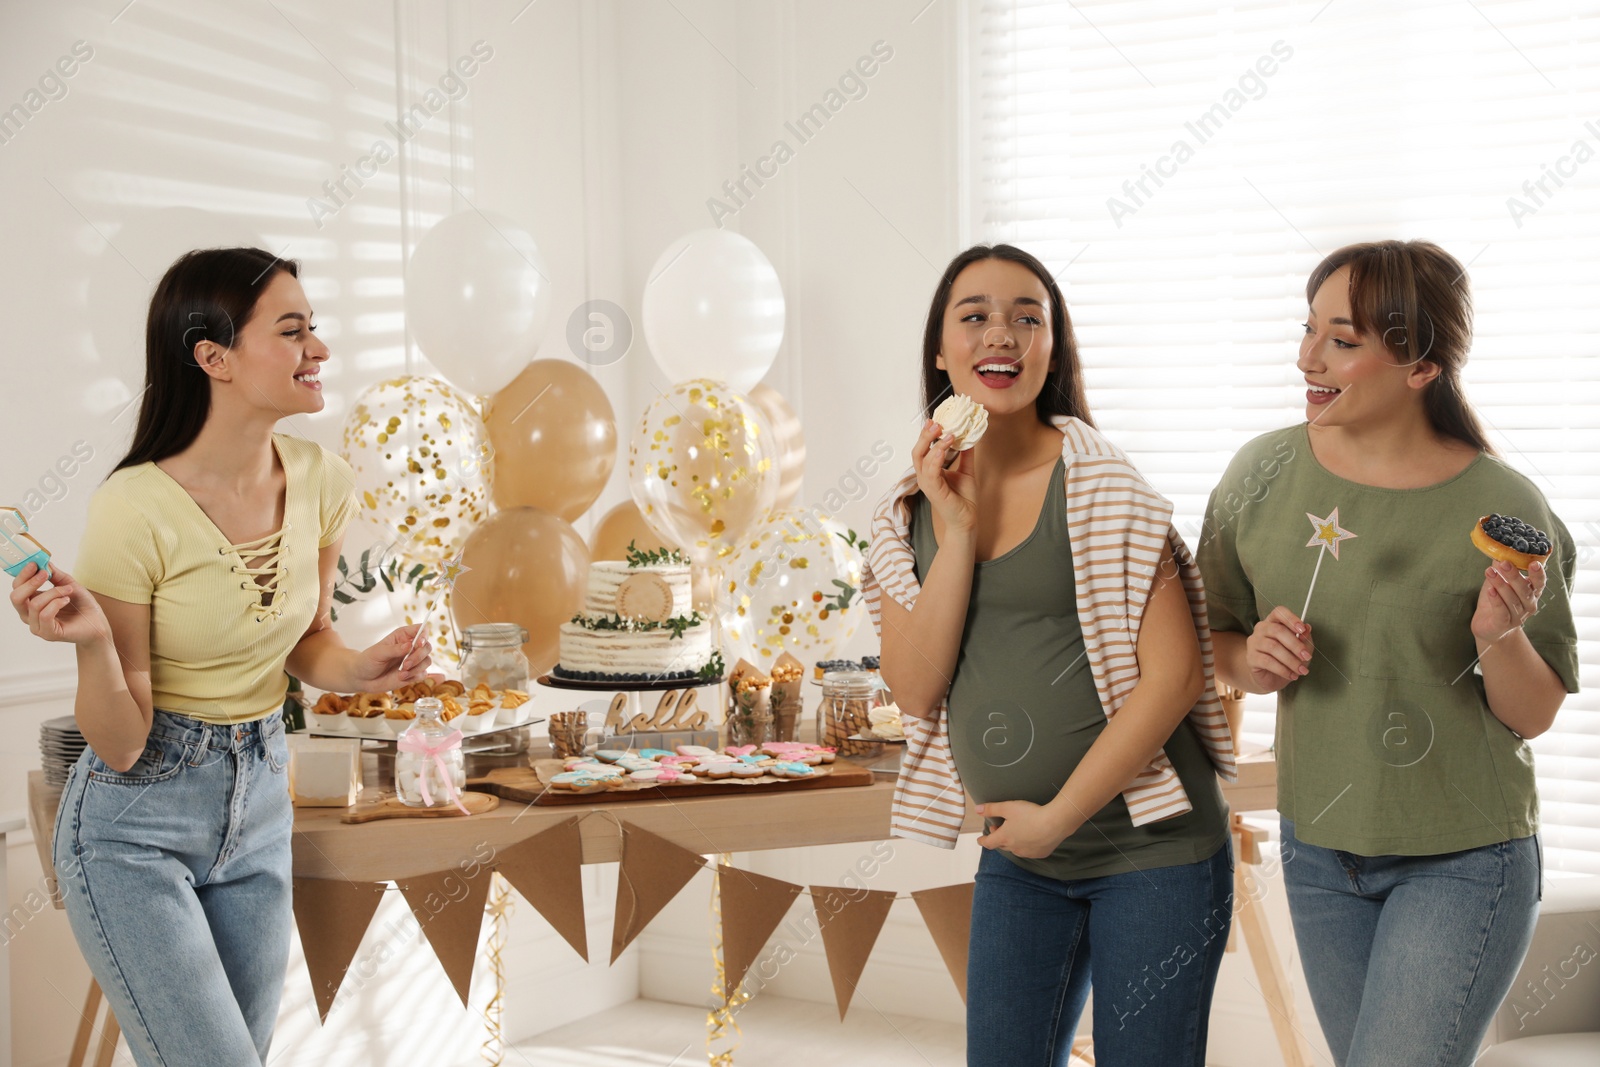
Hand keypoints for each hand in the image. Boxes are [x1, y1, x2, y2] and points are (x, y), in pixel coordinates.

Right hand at [10, 563, 109, 646]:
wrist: (97, 621)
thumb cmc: (81, 604)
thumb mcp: (68, 583)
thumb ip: (54, 574)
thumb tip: (43, 562)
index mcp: (30, 602)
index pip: (17, 588)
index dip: (23, 575)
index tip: (34, 563)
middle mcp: (29, 615)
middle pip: (16, 598)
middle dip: (30, 583)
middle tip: (45, 573)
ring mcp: (37, 626)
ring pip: (34, 605)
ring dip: (54, 593)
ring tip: (69, 590)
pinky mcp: (48, 633)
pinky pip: (45, 615)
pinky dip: (57, 603)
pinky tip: (67, 600)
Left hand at [351, 625, 432, 692]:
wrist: (363, 678)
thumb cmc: (368, 661)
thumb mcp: (378, 653)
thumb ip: (394, 649)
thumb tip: (409, 646)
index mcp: (403, 636)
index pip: (421, 630)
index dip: (424, 635)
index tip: (418, 643)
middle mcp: (411, 647)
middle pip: (427, 647)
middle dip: (418, 656)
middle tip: (405, 664)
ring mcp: (413, 661)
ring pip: (427, 661)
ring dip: (416, 668)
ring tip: (401, 673)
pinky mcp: (413, 673)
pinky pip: (423, 674)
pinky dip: (414, 676)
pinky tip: (402, 677)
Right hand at [912, 419, 976, 534]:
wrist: (967, 520)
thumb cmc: (964, 498)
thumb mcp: (966, 471)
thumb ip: (966, 454)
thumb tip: (970, 436)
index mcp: (930, 471)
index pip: (923, 449)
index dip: (927, 434)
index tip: (935, 420)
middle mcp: (925, 476)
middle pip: (917, 451)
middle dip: (925, 435)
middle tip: (937, 422)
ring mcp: (928, 484)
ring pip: (922, 460)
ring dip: (933, 444)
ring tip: (947, 433)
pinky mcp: (934, 492)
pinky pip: (931, 473)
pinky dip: (935, 459)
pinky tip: (942, 449)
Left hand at [975, 799, 1073, 858]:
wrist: (1055, 823)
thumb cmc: (1030, 814)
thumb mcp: (1008, 807)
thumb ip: (991, 808)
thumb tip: (977, 809)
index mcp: (1004, 838)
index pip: (989, 843)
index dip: (983, 840)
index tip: (980, 840)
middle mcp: (1014, 848)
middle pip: (1002, 845)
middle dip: (998, 838)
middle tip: (998, 828)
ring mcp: (1028, 853)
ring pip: (1015, 849)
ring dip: (1012, 842)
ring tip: (1015, 832)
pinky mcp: (1040, 853)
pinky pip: (1029, 851)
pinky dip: (1026, 845)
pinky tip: (1031, 838)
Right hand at [1245, 606, 1312, 692]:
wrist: (1272, 678)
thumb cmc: (1288, 659)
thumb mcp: (1302, 648)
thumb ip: (1304, 638)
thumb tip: (1307, 628)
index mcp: (1274, 621)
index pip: (1279, 612)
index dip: (1291, 619)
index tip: (1302, 630)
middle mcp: (1261, 628)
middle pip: (1277, 630)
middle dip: (1295, 645)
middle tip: (1307, 657)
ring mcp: (1254, 642)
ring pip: (1273, 647)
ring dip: (1291, 660)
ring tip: (1302, 670)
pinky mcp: (1250, 658)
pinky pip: (1267, 661)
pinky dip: (1283, 669)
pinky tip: (1292, 675)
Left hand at [1472, 559, 1543, 643]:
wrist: (1489, 628)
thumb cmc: (1497, 601)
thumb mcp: (1500, 582)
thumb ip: (1502, 568)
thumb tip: (1499, 548)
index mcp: (1531, 593)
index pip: (1539, 583)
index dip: (1538, 574)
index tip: (1534, 563)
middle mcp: (1528, 605)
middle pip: (1524, 590)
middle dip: (1514, 576)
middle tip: (1504, 563)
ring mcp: (1517, 616)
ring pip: (1512, 599)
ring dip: (1501, 584)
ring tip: (1489, 572)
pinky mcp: (1503, 624)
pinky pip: (1501, 611)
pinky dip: (1496, 600)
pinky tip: (1490, 590)